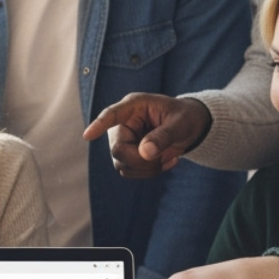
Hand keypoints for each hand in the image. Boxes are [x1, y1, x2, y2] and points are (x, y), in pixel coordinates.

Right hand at [82, 94, 211, 178]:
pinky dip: (149, 172)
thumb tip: (144, 153)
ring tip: (168, 156)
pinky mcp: (127, 156)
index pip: (112, 115)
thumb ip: (163, 136)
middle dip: (142, 160)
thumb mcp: (180, 123)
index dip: (99, 125)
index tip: (88, 136)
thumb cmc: (184, 117)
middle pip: (118, 149)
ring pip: (122, 165)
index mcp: (134, 107)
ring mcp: (123, 141)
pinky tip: (166, 161)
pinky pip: (130, 172)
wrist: (190, 126)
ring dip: (147, 168)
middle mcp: (123, 124)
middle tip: (166, 155)